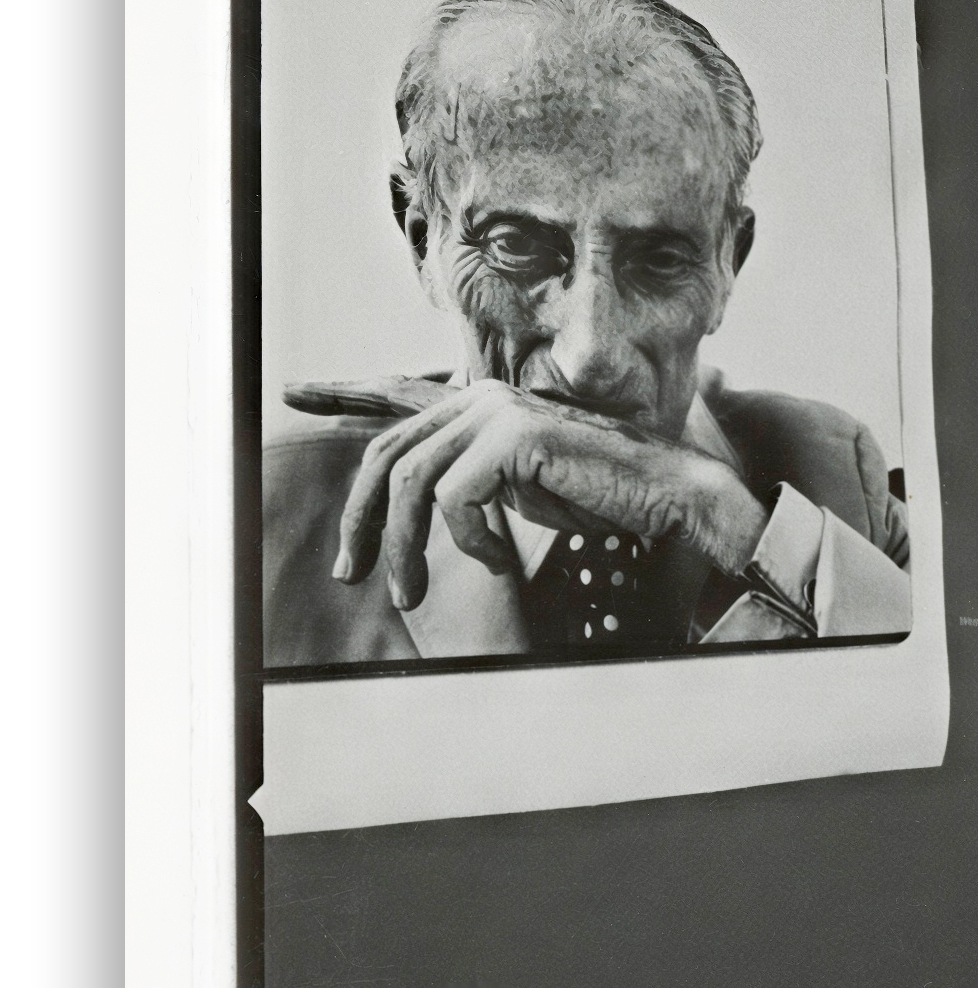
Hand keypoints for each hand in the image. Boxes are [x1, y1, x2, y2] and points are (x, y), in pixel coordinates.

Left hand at [330, 382, 770, 611]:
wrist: (674, 495)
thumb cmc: (609, 497)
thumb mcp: (525, 491)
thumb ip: (477, 483)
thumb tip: (433, 508)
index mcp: (480, 405)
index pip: (396, 401)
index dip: (340, 394)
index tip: (293, 393)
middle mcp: (481, 398)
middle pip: (388, 456)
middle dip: (362, 522)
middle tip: (356, 575)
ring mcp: (496, 413)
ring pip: (411, 482)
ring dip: (403, 547)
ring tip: (409, 594)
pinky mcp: (514, 438)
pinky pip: (456, 499)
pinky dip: (470, 542)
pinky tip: (499, 562)